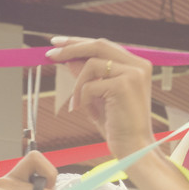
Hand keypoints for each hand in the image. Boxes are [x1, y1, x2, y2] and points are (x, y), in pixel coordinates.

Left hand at [44, 37, 153, 157]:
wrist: (134, 147)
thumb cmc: (118, 125)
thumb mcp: (98, 96)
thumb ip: (87, 76)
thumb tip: (68, 59)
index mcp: (136, 65)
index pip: (103, 45)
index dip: (79, 42)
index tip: (58, 42)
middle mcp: (138, 65)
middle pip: (97, 45)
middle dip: (71, 48)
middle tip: (50, 54)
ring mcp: (133, 73)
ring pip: (91, 65)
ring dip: (77, 85)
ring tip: (77, 104)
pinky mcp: (124, 85)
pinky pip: (90, 85)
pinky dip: (83, 98)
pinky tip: (87, 111)